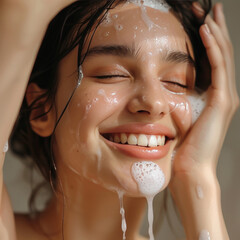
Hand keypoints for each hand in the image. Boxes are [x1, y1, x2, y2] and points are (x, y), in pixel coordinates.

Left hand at [170, 3, 238, 178]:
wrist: (190, 168)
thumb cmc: (183, 147)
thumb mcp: (180, 117)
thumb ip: (179, 101)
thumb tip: (166, 89)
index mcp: (212, 96)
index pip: (211, 60)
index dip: (207, 40)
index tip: (198, 22)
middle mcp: (223, 93)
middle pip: (220, 53)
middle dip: (213, 29)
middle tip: (206, 8)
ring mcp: (225, 96)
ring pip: (222, 56)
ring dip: (214, 32)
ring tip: (207, 12)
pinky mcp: (222, 101)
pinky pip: (218, 67)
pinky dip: (212, 48)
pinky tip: (205, 31)